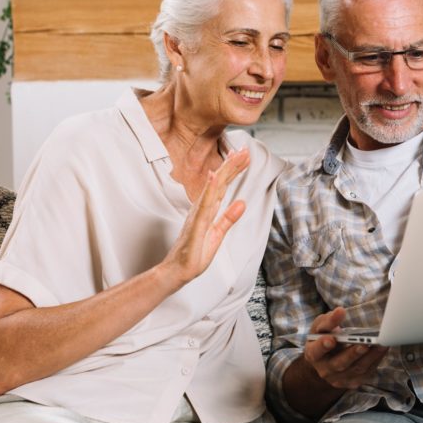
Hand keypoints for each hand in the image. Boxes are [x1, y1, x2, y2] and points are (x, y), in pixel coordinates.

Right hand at [160, 148, 250, 289]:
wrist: (177, 272)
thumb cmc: (194, 254)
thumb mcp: (217, 235)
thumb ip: (228, 218)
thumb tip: (242, 203)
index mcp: (207, 210)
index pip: (223, 186)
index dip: (233, 171)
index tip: (243, 156)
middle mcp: (201, 208)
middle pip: (219, 183)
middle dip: (232, 165)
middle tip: (244, 150)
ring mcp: (197, 215)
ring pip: (213, 189)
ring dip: (224, 171)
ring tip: (234, 156)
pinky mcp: (195, 225)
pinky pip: (204, 205)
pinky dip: (209, 190)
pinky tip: (214, 177)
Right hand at [302, 307, 387, 389]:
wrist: (326, 360)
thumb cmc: (324, 337)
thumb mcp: (321, 326)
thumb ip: (329, 320)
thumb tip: (340, 311)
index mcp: (313, 354)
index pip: (316, 351)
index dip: (323, 346)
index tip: (331, 339)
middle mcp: (325, 370)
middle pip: (340, 364)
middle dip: (353, 354)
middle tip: (364, 345)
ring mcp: (339, 379)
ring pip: (356, 370)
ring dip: (370, 357)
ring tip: (381, 345)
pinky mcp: (352, 382)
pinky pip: (366, 374)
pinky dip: (376, 361)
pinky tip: (382, 350)